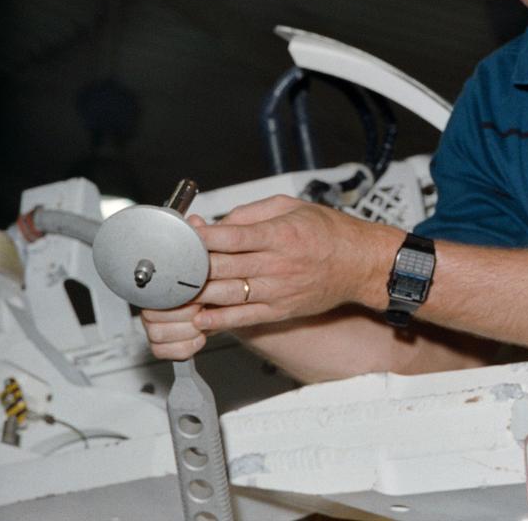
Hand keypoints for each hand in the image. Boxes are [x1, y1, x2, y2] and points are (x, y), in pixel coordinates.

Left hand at [140, 196, 397, 348]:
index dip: (200, 237)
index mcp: (280, 234)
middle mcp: (278, 264)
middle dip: (191, 266)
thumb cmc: (329, 232)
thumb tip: (217, 223)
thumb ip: (252, 214)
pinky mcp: (281, 310)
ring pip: (227, 294)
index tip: (180, 235)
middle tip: (167, 264)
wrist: (361, 264)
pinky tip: (199, 315)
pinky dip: (218, 319)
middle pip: (223, 267)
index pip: (231, 237)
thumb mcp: (293, 207)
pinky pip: (243, 317)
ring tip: (175, 290)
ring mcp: (279, 290)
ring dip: (197, 294)